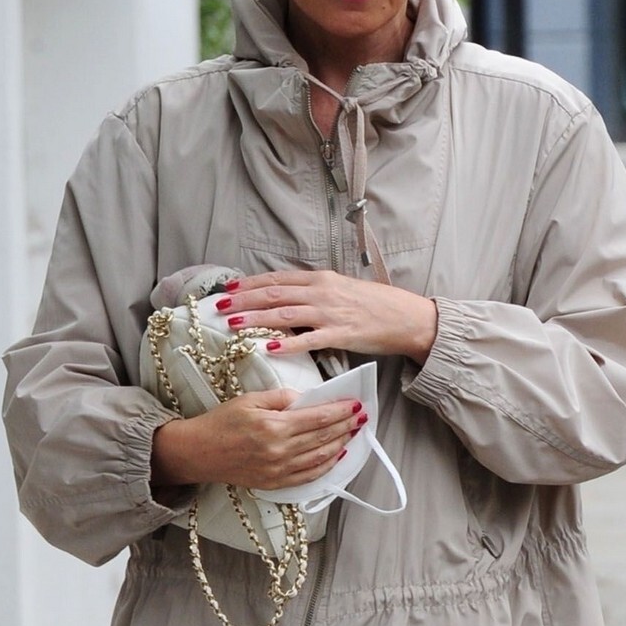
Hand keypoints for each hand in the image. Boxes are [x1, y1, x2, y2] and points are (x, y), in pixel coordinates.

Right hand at [151, 389, 363, 493]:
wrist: (198, 453)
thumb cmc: (220, 423)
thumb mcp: (250, 400)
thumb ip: (282, 398)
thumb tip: (307, 399)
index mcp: (274, 427)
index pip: (318, 418)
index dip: (340, 411)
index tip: (355, 404)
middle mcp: (279, 451)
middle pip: (323, 437)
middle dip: (345, 426)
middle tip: (360, 417)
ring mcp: (278, 471)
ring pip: (321, 458)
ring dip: (341, 445)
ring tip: (352, 433)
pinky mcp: (275, 483)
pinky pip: (309, 476)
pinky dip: (327, 466)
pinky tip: (336, 455)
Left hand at [215, 271, 437, 362]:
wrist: (405, 317)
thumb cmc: (374, 306)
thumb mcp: (341, 291)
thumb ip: (314, 293)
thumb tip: (288, 298)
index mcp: (320, 280)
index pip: (277, 278)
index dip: (250, 283)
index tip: (228, 288)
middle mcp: (321, 292)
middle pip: (274, 293)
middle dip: (244, 299)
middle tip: (220, 306)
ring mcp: (330, 313)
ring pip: (284, 313)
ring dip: (256, 318)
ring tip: (233, 324)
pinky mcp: (340, 335)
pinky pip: (308, 339)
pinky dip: (286, 343)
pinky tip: (268, 347)